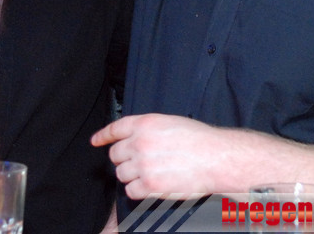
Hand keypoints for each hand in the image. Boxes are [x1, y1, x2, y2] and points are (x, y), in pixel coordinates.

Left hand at [92, 114, 227, 199]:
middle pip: (115, 155)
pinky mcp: (150, 185)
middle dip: (124, 160)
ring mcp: (143, 164)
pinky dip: (138, 191)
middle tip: (137, 163)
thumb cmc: (199, 140)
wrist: (217, 158)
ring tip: (148, 174)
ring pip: (121, 174)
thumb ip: (148, 129)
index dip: (103, 136)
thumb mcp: (169, 122)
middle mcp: (140, 142)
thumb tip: (134, 137)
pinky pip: (131, 191)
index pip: (114, 129)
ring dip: (131, 176)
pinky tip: (149, 186)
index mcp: (145, 124)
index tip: (96, 141)